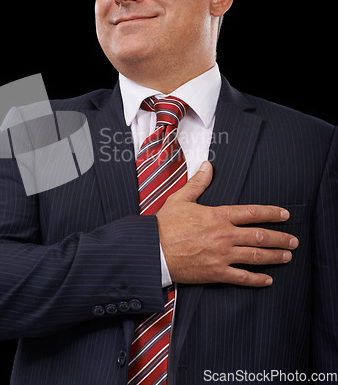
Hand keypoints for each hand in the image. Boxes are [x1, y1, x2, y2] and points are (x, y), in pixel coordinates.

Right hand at [156, 161, 298, 286]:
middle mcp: (224, 235)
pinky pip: (242, 277)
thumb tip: (207, 165)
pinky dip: (257, 279)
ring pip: (256, 256)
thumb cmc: (165, 224)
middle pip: (260, 236)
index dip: (271, 213)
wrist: (152, 249)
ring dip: (275, 256)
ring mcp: (222, 255)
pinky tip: (267, 279)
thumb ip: (198, 183)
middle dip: (281, 238)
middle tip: (293, 241)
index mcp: (217, 216)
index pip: (252, 213)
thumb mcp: (180, 199)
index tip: (284, 214)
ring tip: (287, 256)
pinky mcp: (216, 272)